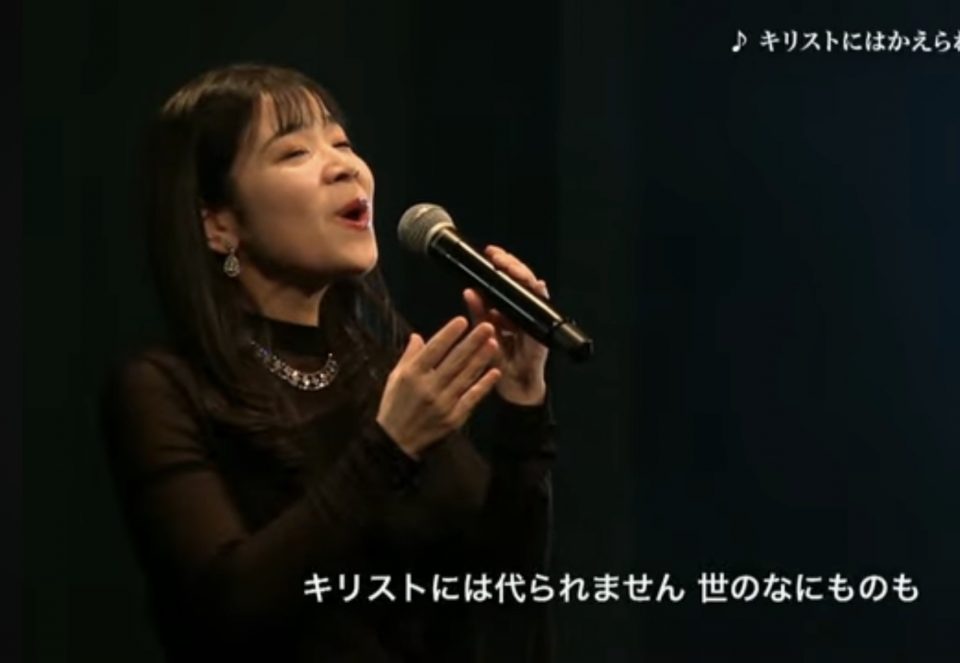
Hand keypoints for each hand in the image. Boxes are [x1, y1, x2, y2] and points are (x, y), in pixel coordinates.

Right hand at [376, 317, 501, 457]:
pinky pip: (471, 398)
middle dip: (472, 342)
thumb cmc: (395, 405)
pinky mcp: (454, 417)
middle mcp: (429, 387)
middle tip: (487, 326)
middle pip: (454, 360)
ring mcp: (443, 403)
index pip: (434, 350)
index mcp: (412, 375)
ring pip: (466, 376)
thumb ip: (409, 356)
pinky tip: (495, 372)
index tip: (462, 320)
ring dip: (481, 359)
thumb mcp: (395, 378)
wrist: (397, 441)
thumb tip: (418, 336)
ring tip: (494, 343)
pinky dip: (484, 385)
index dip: (449, 334)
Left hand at [462, 245, 548, 405]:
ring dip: (522, 274)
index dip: (500, 263)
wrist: (515, 387)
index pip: (506, 278)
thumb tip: (468, 291)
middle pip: (520, 278)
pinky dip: (540, 294)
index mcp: (507, 308)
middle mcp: (522, 309)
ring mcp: (534, 316)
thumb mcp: (483, 335)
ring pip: (532, 287)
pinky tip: (536, 284)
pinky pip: (544, 307)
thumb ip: (478, 314)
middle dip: (510, 264)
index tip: (489, 253)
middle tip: (498, 256)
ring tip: (511, 267)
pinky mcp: (543, 327)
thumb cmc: (500, 363)